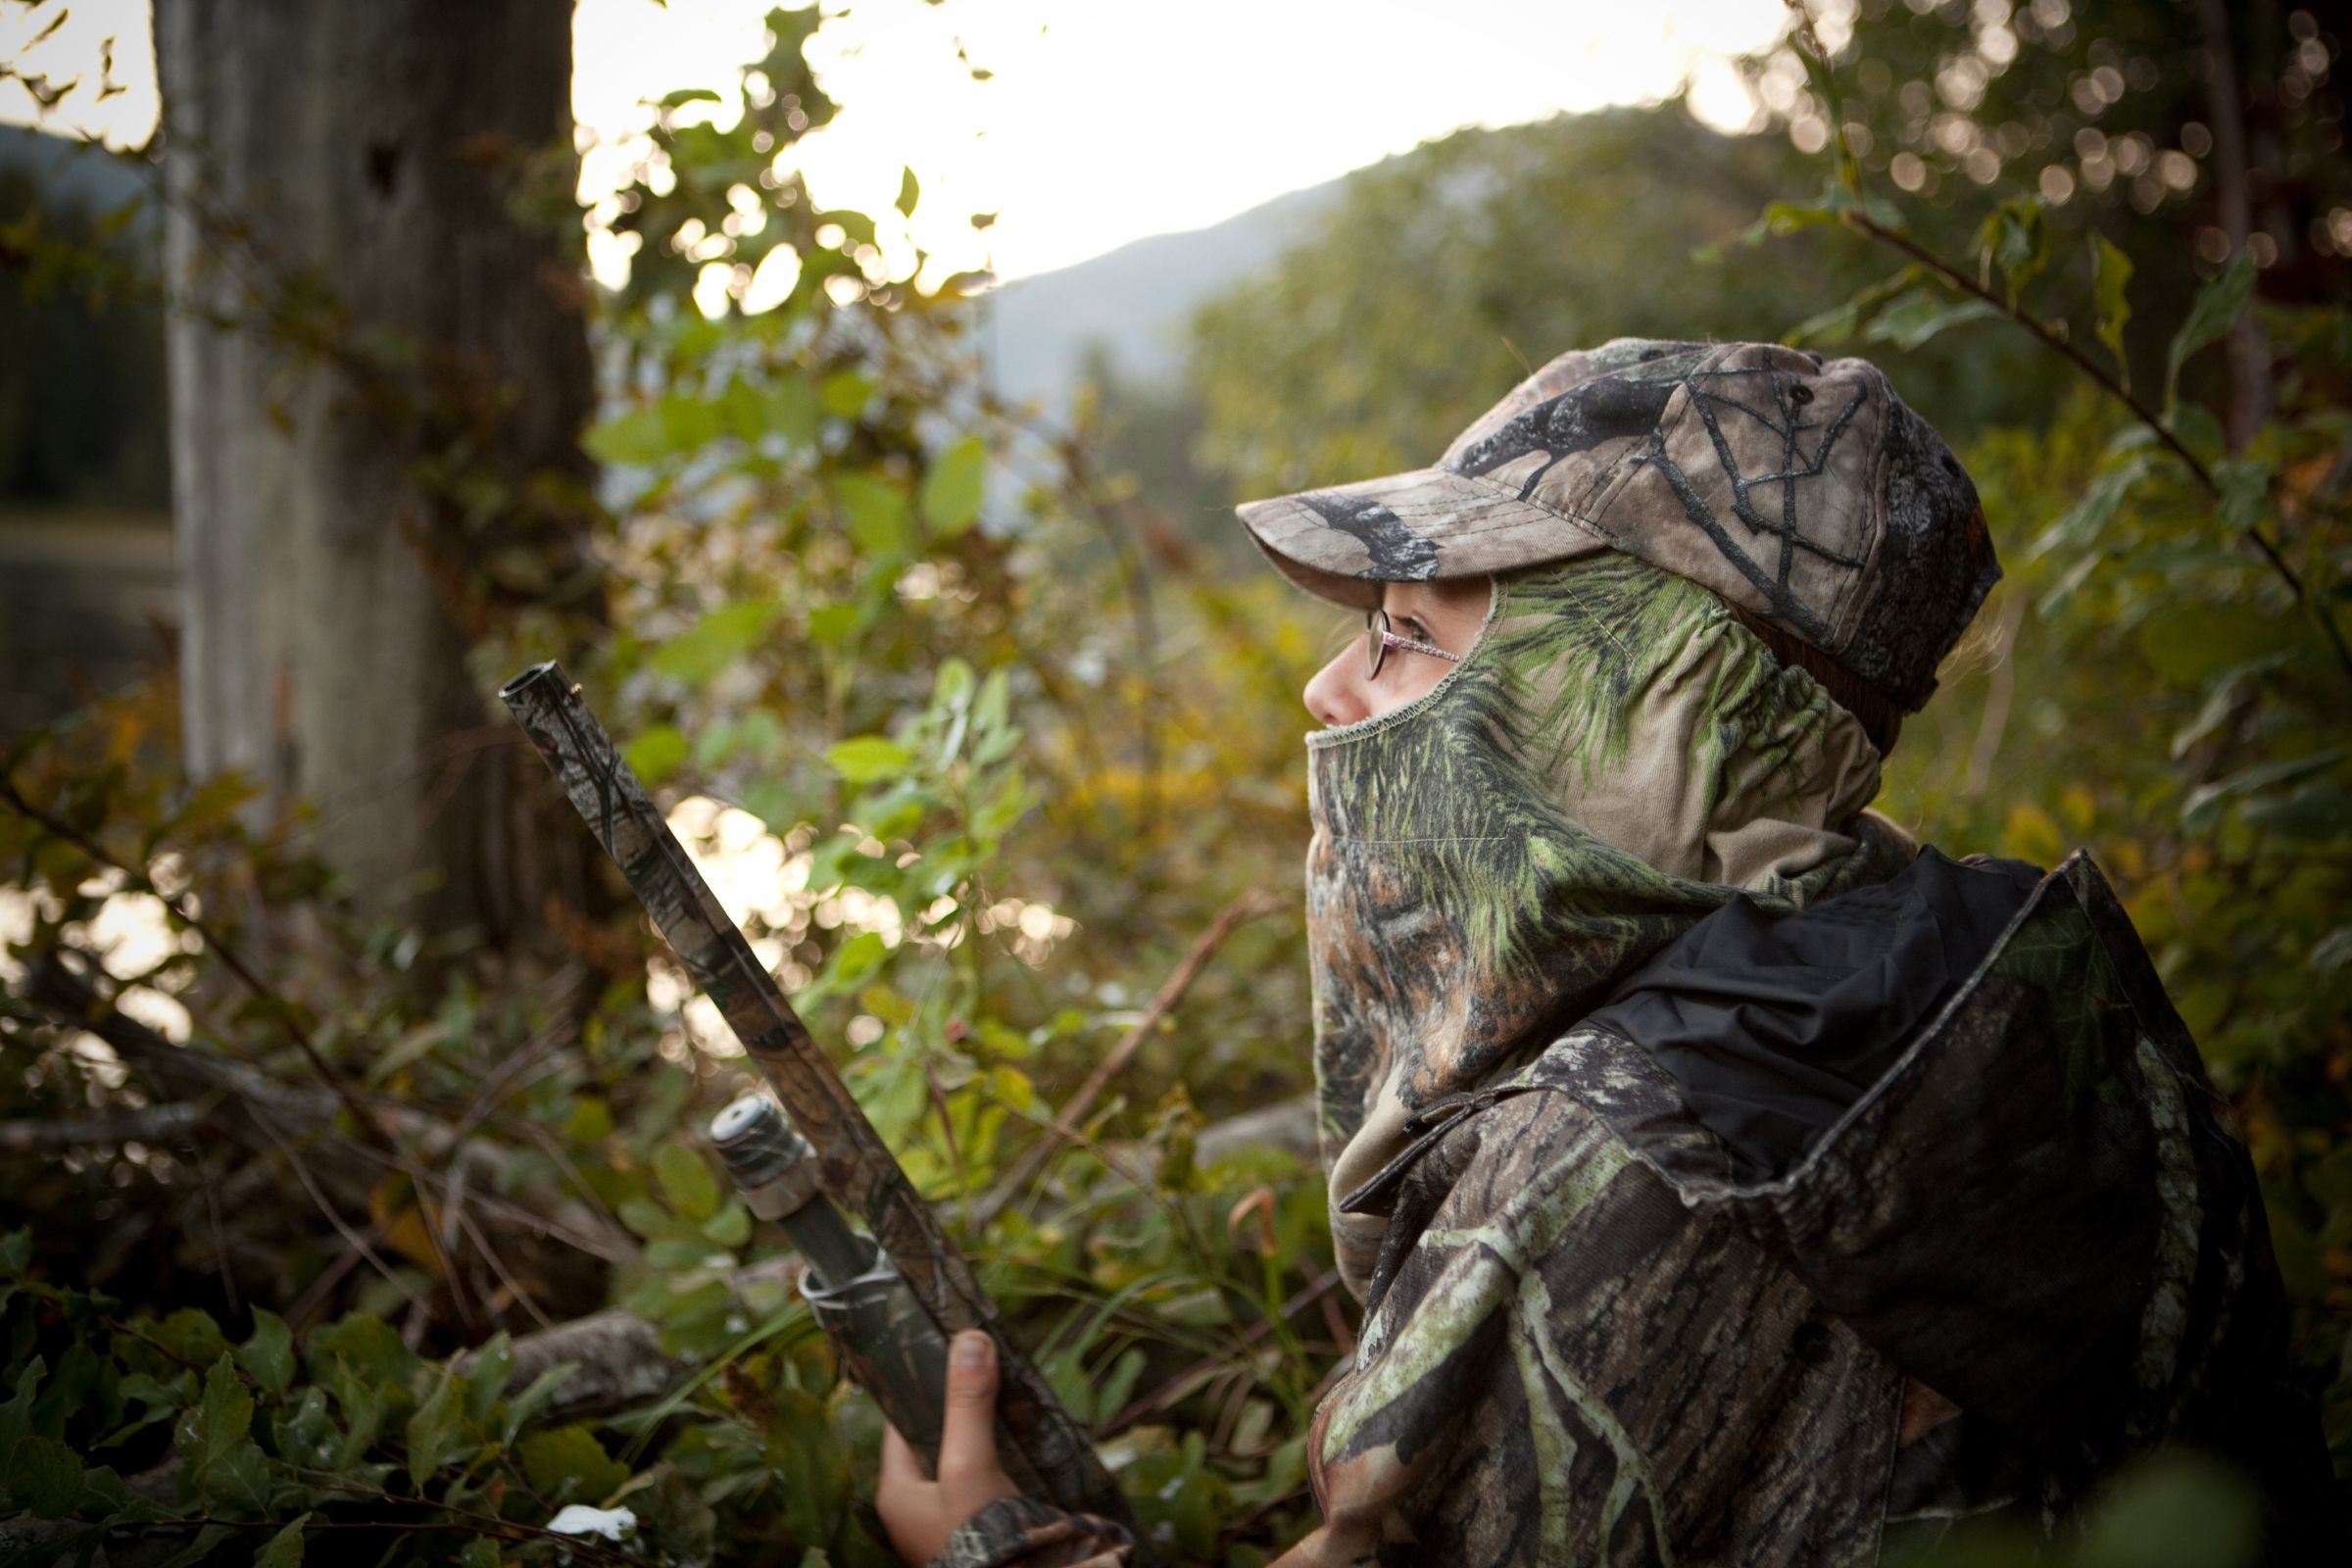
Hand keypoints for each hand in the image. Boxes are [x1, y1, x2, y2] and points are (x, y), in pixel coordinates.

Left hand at [876, 1329, 1022, 1564]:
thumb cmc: (977, 1535)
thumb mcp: (969, 1463)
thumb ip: (968, 1404)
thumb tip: (970, 1338)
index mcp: (896, 1491)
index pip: (903, 1421)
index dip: (925, 1386)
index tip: (952, 1352)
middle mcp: (917, 1506)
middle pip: (937, 1437)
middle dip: (963, 1405)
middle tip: (990, 1367)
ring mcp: (949, 1518)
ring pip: (965, 1456)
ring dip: (987, 1430)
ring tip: (1012, 1393)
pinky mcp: (980, 1527)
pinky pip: (987, 1478)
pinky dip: (1004, 1456)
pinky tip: (1026, 1437)